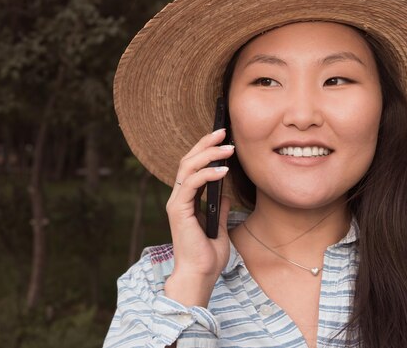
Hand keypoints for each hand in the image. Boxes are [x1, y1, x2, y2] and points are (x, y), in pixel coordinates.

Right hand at [163, 128, 233, 306]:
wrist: (200, 275)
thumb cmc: (208, 255)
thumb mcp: (219, 226)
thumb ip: (218, 208)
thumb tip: (224, 192)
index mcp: (186, 200)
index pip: (193, 166)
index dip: (205, 149)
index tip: (222, 137)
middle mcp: (179, 198)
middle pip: (188, 160)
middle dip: (205, 143)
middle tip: (224, 131)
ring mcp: (177, 202)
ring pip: (188, 167)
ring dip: (209, 154)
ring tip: (229, 148)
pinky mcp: (179, 210)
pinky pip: (192, 183)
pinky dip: (208, 174)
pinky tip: (223, 170)